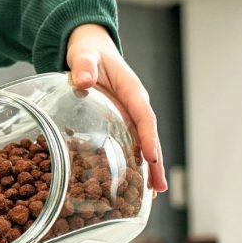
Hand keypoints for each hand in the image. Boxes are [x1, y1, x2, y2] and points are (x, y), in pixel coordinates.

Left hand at [66, 24, 168, 193]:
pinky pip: (132, 143)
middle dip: (155, 162)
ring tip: (153, 195)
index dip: (148, 137)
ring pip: (144, 144)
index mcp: (131, 90)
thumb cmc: (88, 51)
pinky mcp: (122, 121)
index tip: (151, 157)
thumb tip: (83, 80)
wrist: (90, 47)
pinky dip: (135, 164)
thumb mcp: (83, 54)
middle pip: (150, 136)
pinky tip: (134, 185)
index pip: (144, 116)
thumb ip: (84, 65)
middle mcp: (135, 105)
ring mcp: (130, 114)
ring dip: (149, 169)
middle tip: (158, 188)